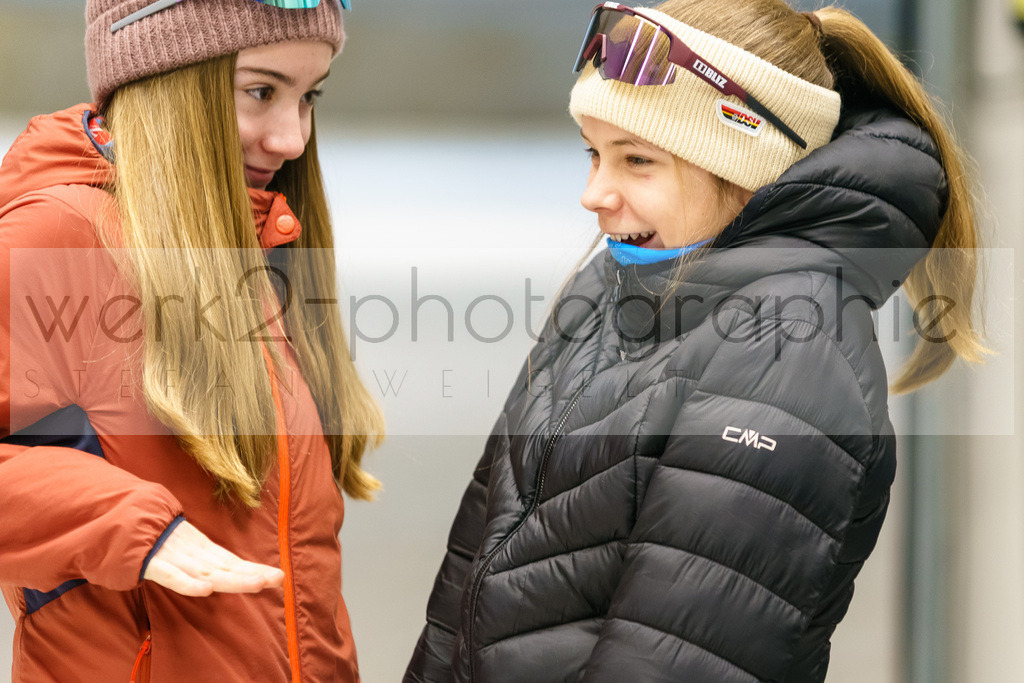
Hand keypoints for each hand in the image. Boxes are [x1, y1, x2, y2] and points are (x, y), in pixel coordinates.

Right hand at [142, 520, 284, 595]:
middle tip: (278, 578)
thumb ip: (207, 563)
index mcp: (202, 551)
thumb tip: (232, 574)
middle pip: (226, 567)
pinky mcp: (153, 564)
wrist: (123, 523)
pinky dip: (188, 583)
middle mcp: (194, 554)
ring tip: (256, 583)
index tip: (279, 577)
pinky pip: (171, 576)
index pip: (233, 562)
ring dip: (231, 578)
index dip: (254, 570)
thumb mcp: (188, 552)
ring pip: (206, 571)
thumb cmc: (160, 542)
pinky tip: (206, 590)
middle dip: (251, 574)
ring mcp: (175, 558)